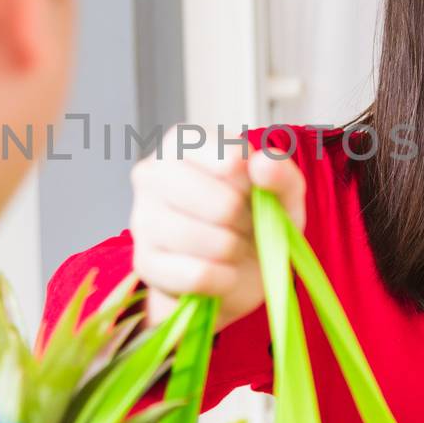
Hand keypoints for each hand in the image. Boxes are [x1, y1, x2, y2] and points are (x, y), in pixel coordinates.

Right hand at [128, 127, 305, 330]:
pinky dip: (223, 279)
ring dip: (235, 252)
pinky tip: (221, 271)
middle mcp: (151, 173)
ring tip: (233, 247)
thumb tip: (263, 164)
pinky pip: (198, 275)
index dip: (254, 186)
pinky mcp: (144, 262)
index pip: (232, 161)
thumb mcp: (281, 194)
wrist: (233, 270)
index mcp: (182, 143)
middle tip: (245, 225)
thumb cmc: (252, 218)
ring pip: (210, 243)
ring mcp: (142, 218)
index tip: (251, 192)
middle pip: (223, 205)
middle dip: (246, 223)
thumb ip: (281, 173)